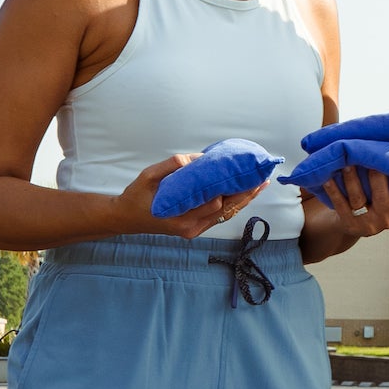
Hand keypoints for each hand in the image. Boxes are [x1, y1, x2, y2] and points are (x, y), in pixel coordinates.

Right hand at [120, 154, 266, 239]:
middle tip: (262, 176)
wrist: (126, 218)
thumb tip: (197, 158)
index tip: (241, 173)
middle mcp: (190, 227)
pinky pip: (219, 216)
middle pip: (225, 209)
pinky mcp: (196, 229)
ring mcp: (194, 230)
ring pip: (226, 214)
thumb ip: (171, 167)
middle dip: (244, 193)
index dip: (229, 188)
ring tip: (261, 183)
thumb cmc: (137, 196)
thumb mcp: (148, 176)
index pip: (213, 203)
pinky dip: (233, 204)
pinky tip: (245, 193)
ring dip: (243, 199)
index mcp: (179, 216)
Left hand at [307, 163, 388, 239]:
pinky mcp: (350, 224)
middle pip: (382, 195)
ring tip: (346, 162)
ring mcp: (368, 223)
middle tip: (371, 155)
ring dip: (351, 178)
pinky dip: (334, 191)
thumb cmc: (378, 199)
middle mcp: (387, 219)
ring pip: (358, 198)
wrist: (356, 224)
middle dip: (376, 174)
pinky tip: (329, 178)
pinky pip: (340, 205)